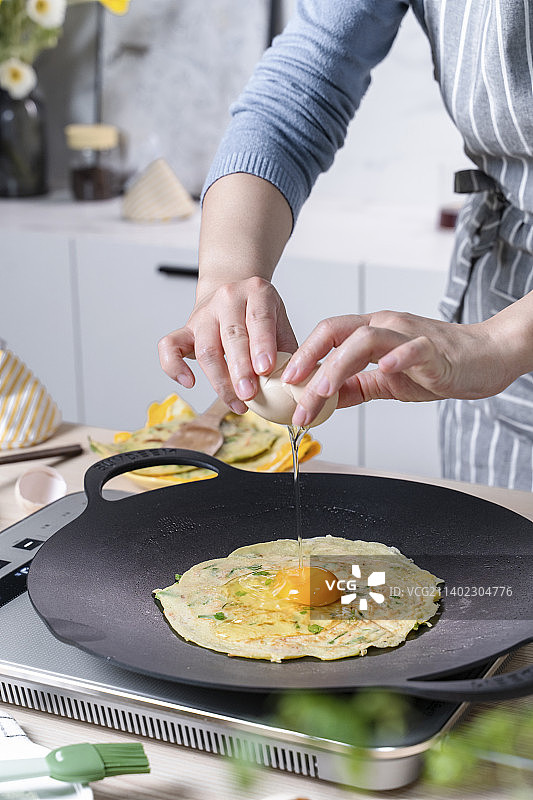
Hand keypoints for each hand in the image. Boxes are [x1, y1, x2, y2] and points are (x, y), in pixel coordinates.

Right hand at [158, 277, 297, 412]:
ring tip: (236, 402)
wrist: (232, 291)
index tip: (266, 368)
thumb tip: (298, 385)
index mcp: (256, 292)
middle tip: (250, 394)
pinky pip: (169, 346)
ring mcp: (204, 314)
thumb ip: (288, 350)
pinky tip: (189, 383)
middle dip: (240, 368)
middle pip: (231, 335)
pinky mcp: (185, 329)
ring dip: (220, 379)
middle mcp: (227, 298)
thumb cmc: (260, 315)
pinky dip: (174, 366)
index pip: (258, 318)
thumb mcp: (280, 322)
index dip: (261, 344)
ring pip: (206, 347)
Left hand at [281, 311, 514, 426]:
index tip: (282, 381)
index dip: (302, 355)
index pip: (328, 335)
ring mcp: (409, 334)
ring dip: (336, 367)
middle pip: (337, 331)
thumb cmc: (438, 367)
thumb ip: (357, 386)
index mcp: (372, 332)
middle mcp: (386, 326)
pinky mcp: (434, 349)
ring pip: (365, 339)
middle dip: (308, 359)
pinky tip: (381, 370)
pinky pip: (412, 348)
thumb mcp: (387, 381)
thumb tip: (325, 400)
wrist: (485, 359)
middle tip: (290, 386)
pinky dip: (396, 357)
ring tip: (320, 393)